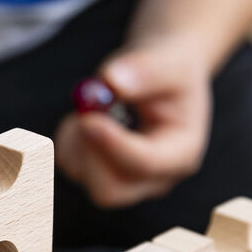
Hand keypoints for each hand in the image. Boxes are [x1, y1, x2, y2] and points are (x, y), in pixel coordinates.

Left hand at [56, 35, 212, 206]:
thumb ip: (146, 70)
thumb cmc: (171, 70)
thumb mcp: (169, 60)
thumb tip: (111, 82)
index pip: (145, 164)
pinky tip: (89, 117)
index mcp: (181, 154)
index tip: (88, 120)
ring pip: (83, 175)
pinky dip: (70, 138)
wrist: (165, 74)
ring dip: (78, 138)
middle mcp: (154, 177)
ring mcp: (126, 181)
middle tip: (83, 114)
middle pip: (110, 191)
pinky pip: (70, 163)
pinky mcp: (100, 174)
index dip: (113, 145)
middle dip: (88, 153)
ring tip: (98, 104)